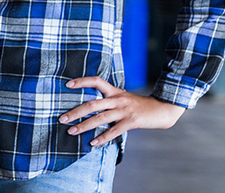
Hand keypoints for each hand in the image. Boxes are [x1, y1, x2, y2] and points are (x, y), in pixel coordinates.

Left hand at [59, 76, 185, 145]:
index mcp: (115, 91)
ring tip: (71, 131)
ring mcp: (124, 111)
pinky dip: (102, 138)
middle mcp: (117, 99)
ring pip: (100, 118)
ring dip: (84, 126)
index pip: (96, 81)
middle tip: (62, 119)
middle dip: (75, 112)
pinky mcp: (131, 122)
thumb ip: (109, 100)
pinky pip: (114, 131)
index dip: (82, 81)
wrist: (162, 109)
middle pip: (92, 104)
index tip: (67, 85)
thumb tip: (90, 107)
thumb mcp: (123, 98)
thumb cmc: (139, 105)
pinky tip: (92, 143)